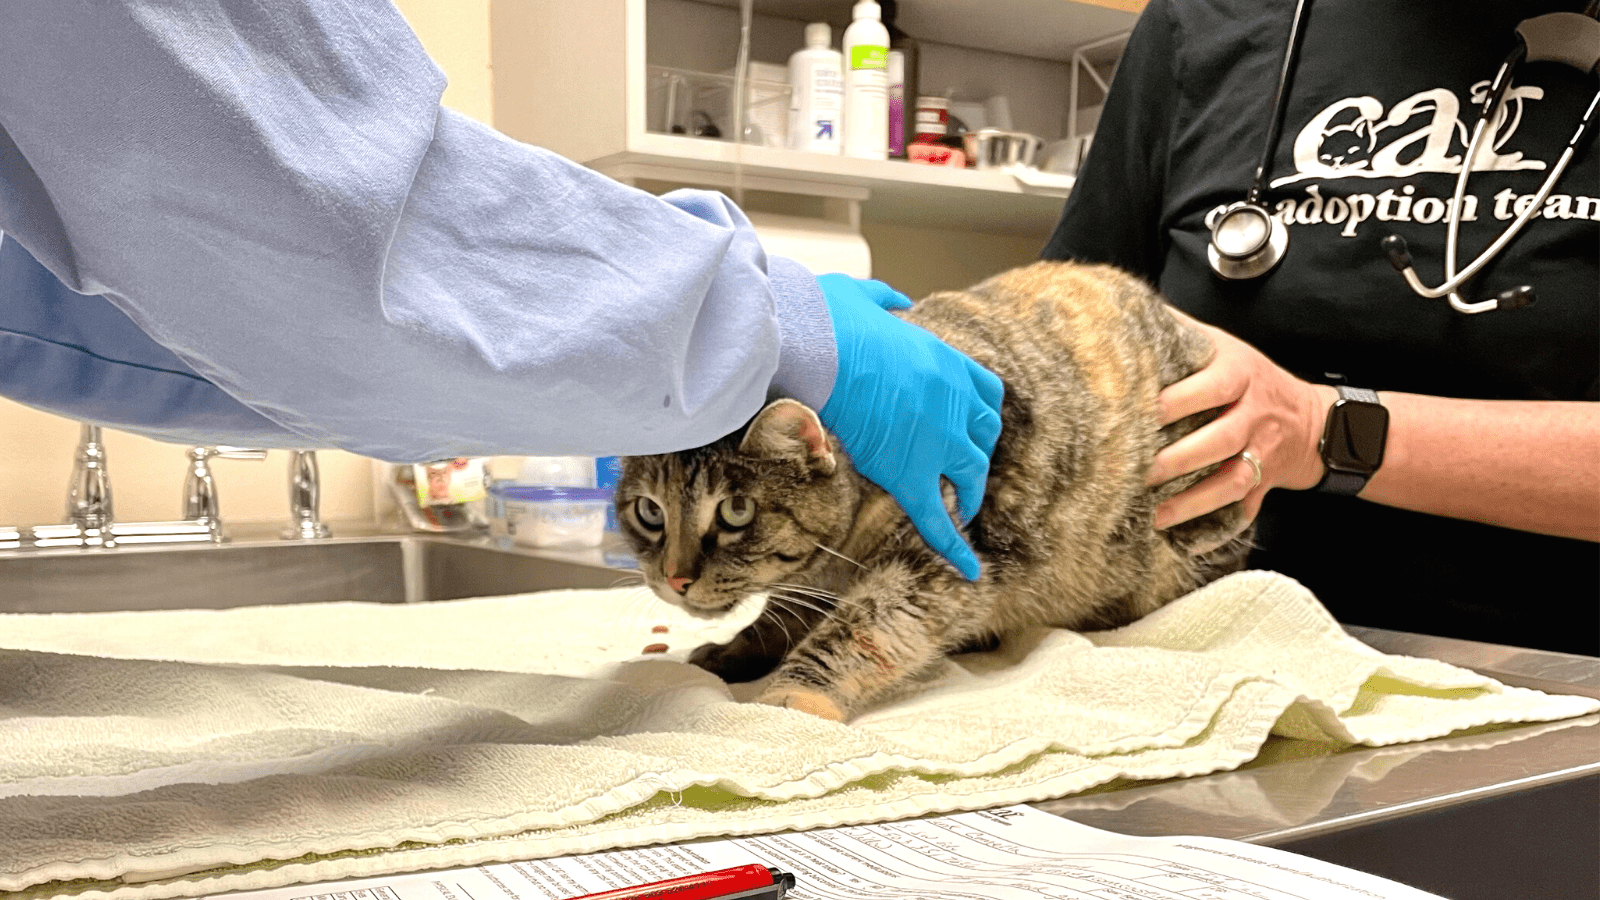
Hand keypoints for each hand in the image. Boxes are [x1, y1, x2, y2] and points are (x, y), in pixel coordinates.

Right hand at [815, 274, 1003, 579]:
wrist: (815, 343)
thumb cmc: (827, 318)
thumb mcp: (863, 296)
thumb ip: (886, 299)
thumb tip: (898, 299)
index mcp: (943, 359)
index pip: (985, 393)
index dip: (978, 417)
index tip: (969, 429)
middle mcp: (952, 401)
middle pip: (983, 438)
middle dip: (975, 458)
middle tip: (962, 475)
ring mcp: (937, 439)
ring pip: (968, 477)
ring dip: (967, 496)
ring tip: (960, 514)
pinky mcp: (910, 472)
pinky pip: (937, 518)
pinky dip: (955, 547)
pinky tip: (969, 570)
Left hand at [1146, 311, 1332, 529]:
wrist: (1315, 421)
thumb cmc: (1250, 379)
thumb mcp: (1224, 347)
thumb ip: (1182, 333)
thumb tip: (1126, 311)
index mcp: (1240, 375)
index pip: (1211, 388)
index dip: (1178, 401)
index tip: (1143, 412)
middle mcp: (1254, 415)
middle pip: (1221, 439)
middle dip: (1179, 458)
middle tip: (1137, 471)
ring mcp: (1263, 454)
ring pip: (1233, 480)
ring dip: (1194, 501)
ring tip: (1155, 515)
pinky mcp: (1265, 485)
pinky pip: (1244, 509)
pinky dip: (1216, 525)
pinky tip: (1183, 538)